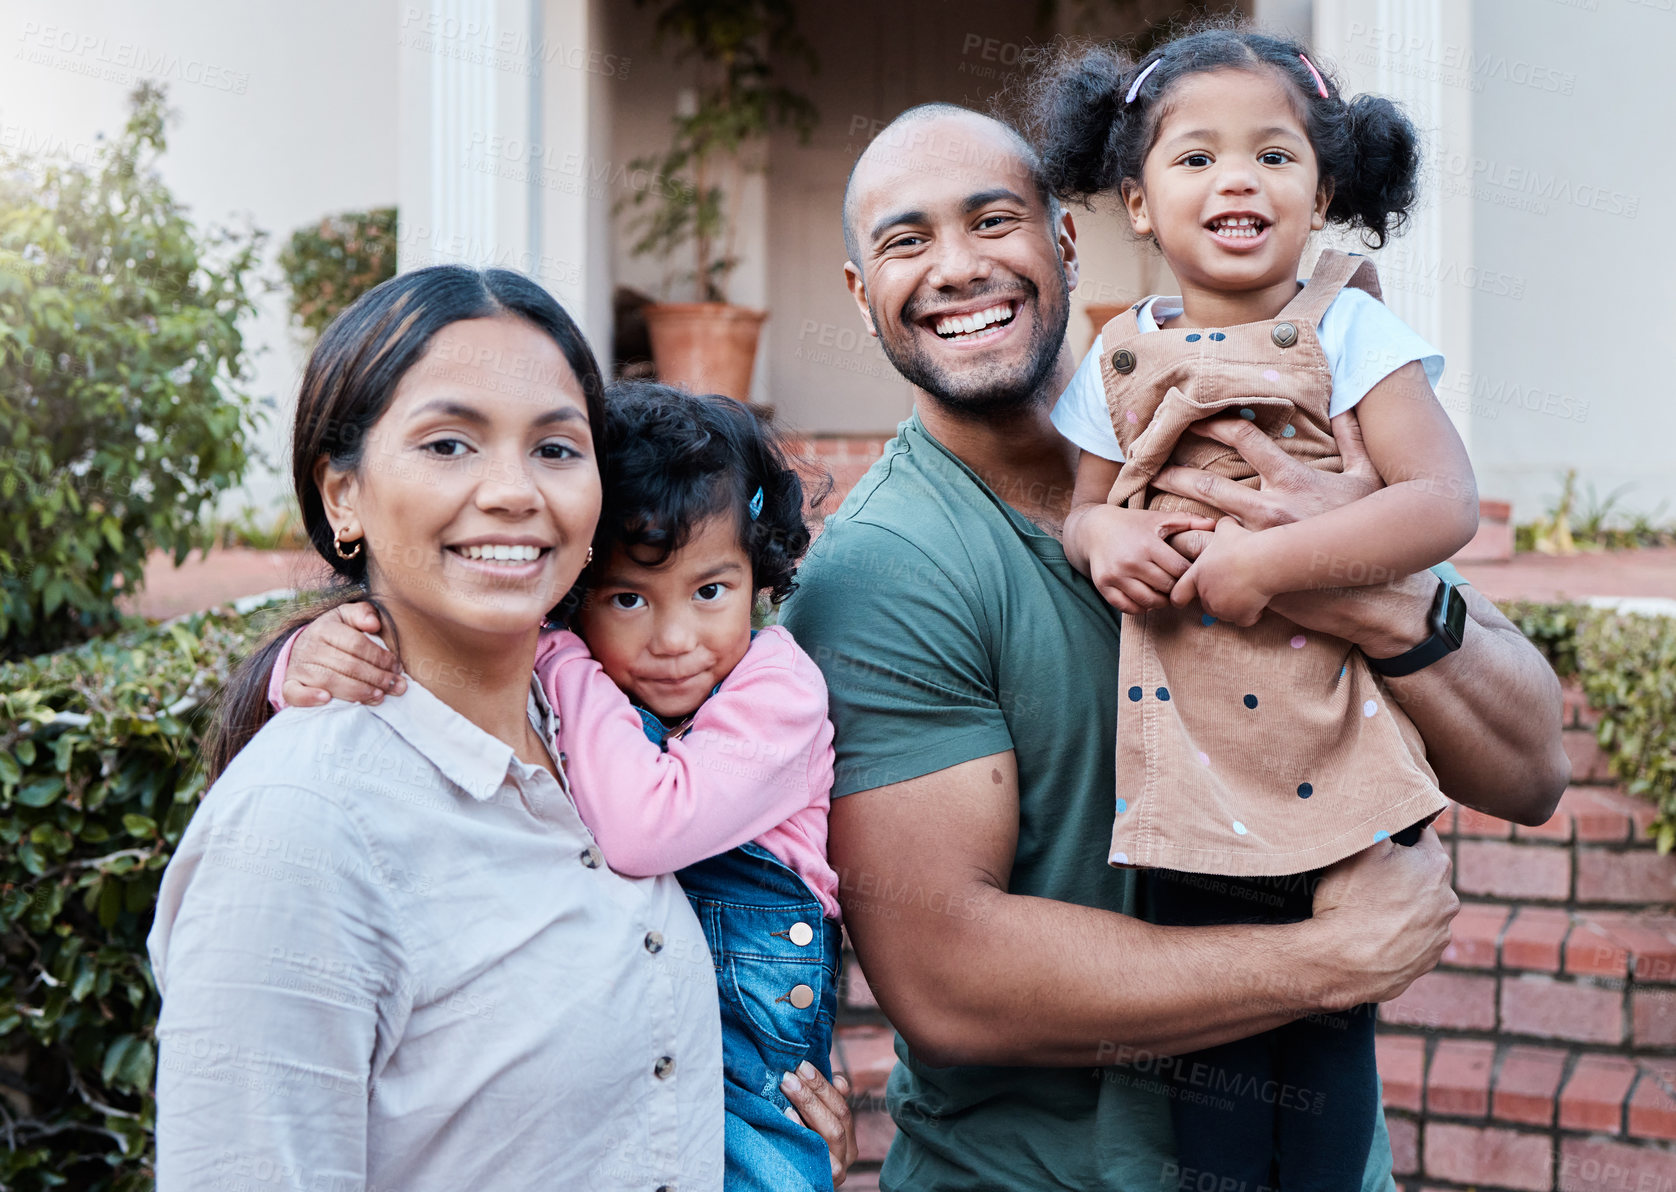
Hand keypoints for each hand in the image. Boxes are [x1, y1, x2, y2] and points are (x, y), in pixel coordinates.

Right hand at [279, 602, 404, 706]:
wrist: (302, 648)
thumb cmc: (334, 633)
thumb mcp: (347, 616)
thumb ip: (363, 613)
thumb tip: (374, 623)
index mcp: (326, 628)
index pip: (357, 644)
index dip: (380, 657)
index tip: (397, 667)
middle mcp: (310, 647)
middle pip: (348, 665)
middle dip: (377, 678)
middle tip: (396, 686)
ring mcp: (298, 667)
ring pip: (329, 681)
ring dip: (357, 691)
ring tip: (379, 696)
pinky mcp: (289, 684)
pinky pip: (294, 693)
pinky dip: (308, 698)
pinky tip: (327, 700)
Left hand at [782, 1064, 856, 1186]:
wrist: (786, 1186)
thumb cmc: (800, 1151)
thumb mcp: (815, 1127)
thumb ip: (825, 1103)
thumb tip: (840, 1080)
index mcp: (848, 1139)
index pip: (842, 1106)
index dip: (823, 1084)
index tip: (802, 1064)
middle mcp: (847, 1155)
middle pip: (838, 1117)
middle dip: (814, 1092)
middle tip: (790, 1073)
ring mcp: (837, 1171)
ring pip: (832, 1133)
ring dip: (809, 1105)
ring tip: (787, 1086)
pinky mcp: (823, 1181)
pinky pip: (817, 1154)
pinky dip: (802, 1131)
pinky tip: (786, 1115)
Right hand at [1068, 504, 1217, 614]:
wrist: (1093, 529)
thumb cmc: (1132, 524)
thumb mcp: (1158, 518)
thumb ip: (1187, 521)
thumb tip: (1215, 524)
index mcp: (1148, 544)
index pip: (1180, 570)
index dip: (1190, 575)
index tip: (1193, 575)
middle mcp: (1131, 561)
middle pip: (1166, 587)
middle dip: (1176, 589)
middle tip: (1182, 588)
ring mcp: (1116, 575)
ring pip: (1148, 601)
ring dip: (1161, 601)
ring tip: (1165, 594)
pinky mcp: (1103, 586)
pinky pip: (1127, 607)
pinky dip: (1140, 608)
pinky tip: (1146, 599)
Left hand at [1157, 409, 1381, 559]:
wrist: (1370, 574)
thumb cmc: (1369, 523)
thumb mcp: (1367, 476)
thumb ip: (1353, 440)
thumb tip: (1346, 408)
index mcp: (1292, 478)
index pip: (1245, 439)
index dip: (1216, 425)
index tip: (1196, 422)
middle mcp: (1269, 509)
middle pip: (1209, 485)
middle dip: (1175, 475)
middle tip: (1152, 468)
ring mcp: (1259, 542)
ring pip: (1203, 526)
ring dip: (1175, 517)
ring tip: (1150, 509)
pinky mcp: (1255, 570)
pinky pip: (1213, 561)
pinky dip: (1191, 555)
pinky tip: (1171, 550)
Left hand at [1171, 518, 1271, 625]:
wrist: (1262, 561)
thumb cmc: (1243, 543)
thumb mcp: (1226, 529)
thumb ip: (1219, 529)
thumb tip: (1223, 523)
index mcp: (1197, 575)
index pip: (1178, 593)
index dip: (1179, 596)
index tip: (1180, 600)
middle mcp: (1206, 595)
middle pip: (1206, 603)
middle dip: (1216, 597)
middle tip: (1232, 584)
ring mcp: (1222, 608)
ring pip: (1225, 612)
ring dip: (1233, 606)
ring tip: (1247, 589)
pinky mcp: (1240, 616)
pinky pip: (1244, 619)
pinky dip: (1251, 614)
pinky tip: (1258, 603)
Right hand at [1307, 827, 1457, 1009]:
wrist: (1344, 963)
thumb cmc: (1350, 902)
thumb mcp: (1358, 847)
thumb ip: (1379, 823)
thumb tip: (1386, 811)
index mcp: (1435, 865)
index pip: (1423, 834)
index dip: (1399, 835)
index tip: (1379, 840)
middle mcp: (1447, 899)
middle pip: (1424, 872)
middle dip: (1402, 871)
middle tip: (1368, 878)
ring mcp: (1441, 933)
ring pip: (1422, 906)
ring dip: (1404, 904)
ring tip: (1369, 910)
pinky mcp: (1429, 960)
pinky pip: (1416, 936)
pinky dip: (1401, 933)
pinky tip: (1375, 934)